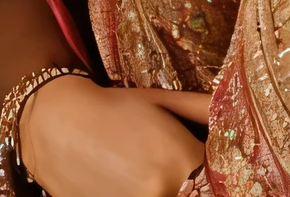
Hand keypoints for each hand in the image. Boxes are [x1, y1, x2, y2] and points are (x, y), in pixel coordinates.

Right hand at [19, 75, 205, 196]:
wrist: (58, 124)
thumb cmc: (113, 108)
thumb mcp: (161, 101)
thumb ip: (202, 110)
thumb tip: (231, 115)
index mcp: (182, 159)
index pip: (219, 175)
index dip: (214, 169)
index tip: (204, 163)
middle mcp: (165, 191)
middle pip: (195, 190)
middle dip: (191, 181)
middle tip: (167, 164)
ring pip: (171, 196)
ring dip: (168, 190)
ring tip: (142, 170)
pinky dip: (143, 194)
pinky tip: (130, 182)